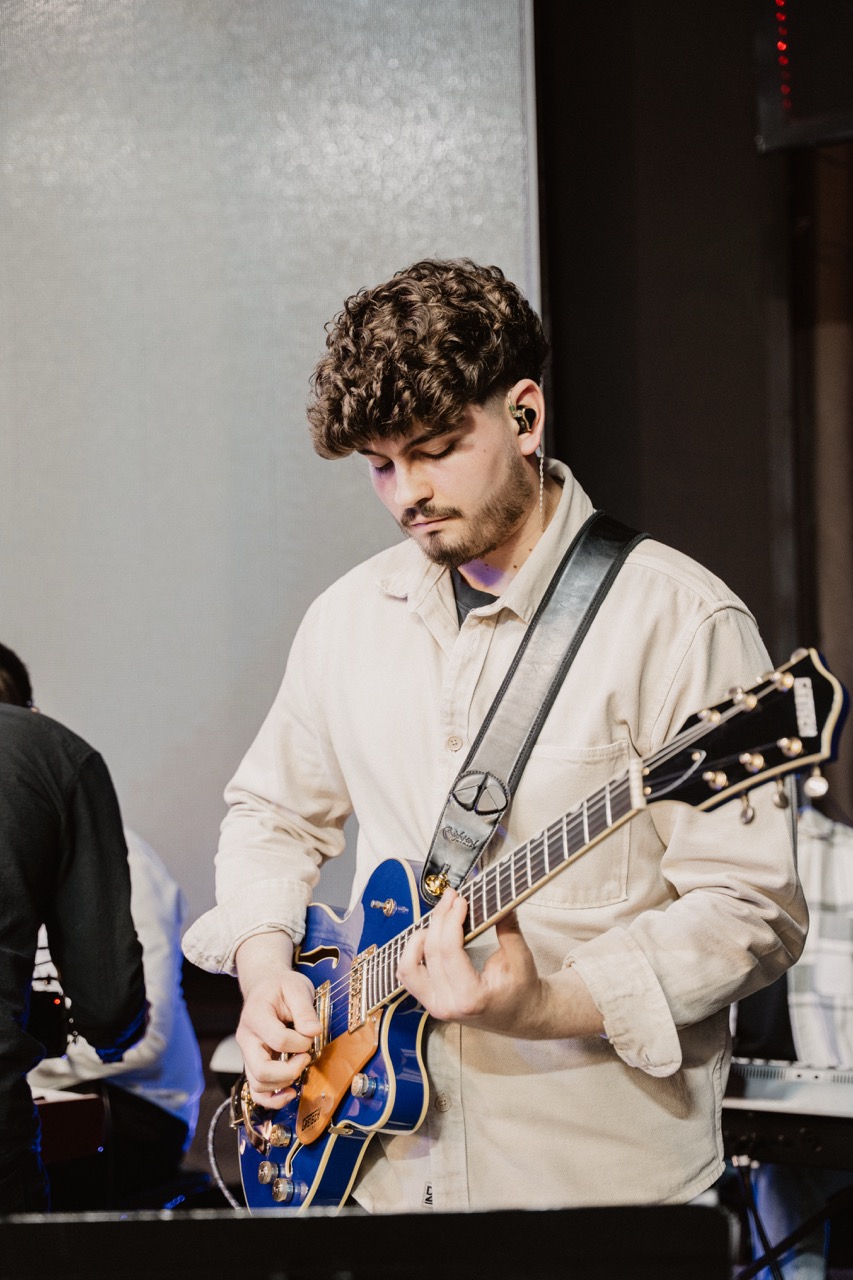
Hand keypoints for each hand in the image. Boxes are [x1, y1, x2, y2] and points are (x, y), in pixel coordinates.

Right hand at [235, 933, 321, 1108]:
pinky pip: (257, 1091)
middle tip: (306, 1057)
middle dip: (290, 1071)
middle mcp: (246, 1039)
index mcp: (255, 1015)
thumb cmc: (281, 987)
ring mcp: (248, 1054)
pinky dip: (273, 1099)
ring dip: (284, 1083)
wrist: (265, 987)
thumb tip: (314, 1032)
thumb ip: (305, 1010)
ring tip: (300, 1067)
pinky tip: (290, 1092)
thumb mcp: (296, 988)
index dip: (300, 1042)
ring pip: (258, 1085)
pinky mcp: (253, 1064)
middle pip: (261, 1070)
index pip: (277, 1039)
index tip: (311, 1034)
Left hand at [396, 888, 545, 1034]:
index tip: (460, 900)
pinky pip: (408, 975)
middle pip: (430, 952)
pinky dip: (412, 953)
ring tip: (439, 919)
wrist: (521, 1016)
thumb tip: (496, 897)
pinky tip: (428, 936)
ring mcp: (435, 1006)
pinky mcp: (430, 1002)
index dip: (451, 920)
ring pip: (408, 966)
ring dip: (419, 937)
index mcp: (471, 997)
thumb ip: (507, 927)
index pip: (449, 950)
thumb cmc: (522, 990)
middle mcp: (447, 1005)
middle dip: (439, 919)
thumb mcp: (520, 957)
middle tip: (451, 898)